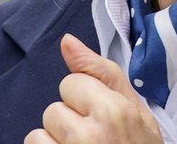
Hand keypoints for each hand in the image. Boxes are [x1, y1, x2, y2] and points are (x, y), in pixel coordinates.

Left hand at [25, 34, 162, 143]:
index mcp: (116, 111)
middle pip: (54, 108)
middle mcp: (91, 134)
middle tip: (94, 142)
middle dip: (69, 122)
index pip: (72, 83)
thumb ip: (102, 72)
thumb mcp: (137, 111)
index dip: (85, 100)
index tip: (101, 118)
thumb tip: (68, 42)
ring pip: (39, 132)